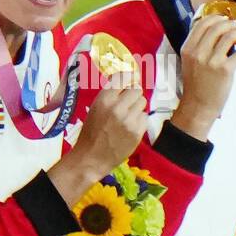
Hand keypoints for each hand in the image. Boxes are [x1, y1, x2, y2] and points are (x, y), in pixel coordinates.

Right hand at [49, 82, 149, 206]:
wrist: (91, 158)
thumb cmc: (90, 133)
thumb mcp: (95, 109)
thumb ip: (110, 95)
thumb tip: (126, 80)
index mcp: (104, 99)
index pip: (123, 77)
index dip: (127, 78)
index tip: (129, 80)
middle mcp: (117, 107)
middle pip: (137, 89)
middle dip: (133, 95)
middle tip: (128, 103)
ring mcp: (129, 120)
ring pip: (142, 102)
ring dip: (137, 107)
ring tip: (128, 116)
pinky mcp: (137, 132)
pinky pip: (145, 117)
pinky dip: (139, 120)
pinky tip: (130, 127)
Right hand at [171, 15, 235, 140]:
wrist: (198, 106)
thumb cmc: (196, 84)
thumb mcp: (190, 62)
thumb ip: (198, 46)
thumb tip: (215, 30)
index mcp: (188, 48)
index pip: (201, 24)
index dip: (215, 17)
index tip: (223, 18)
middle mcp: (198, 52)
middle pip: (216, 27)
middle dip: (229, 23)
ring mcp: (212, 61)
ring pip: (228, 36)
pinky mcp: (225, 70)